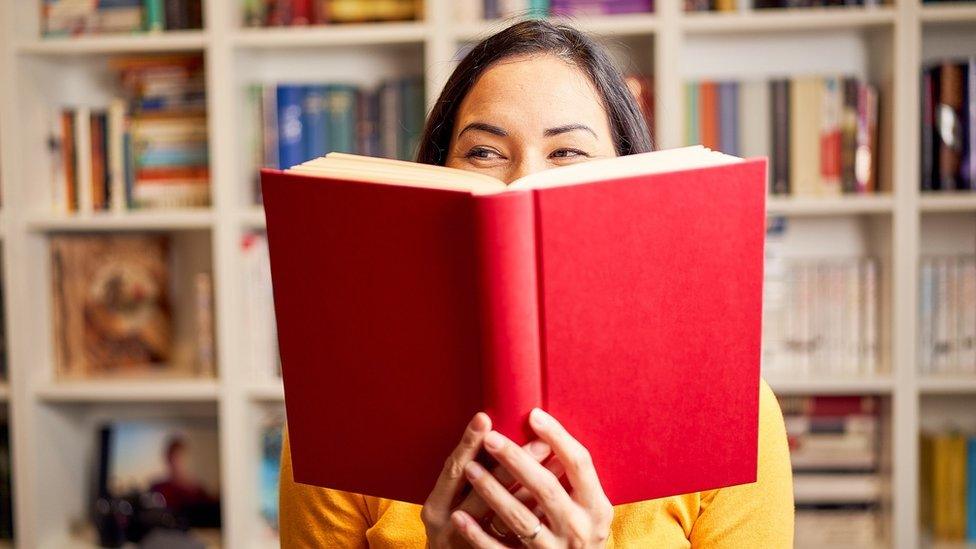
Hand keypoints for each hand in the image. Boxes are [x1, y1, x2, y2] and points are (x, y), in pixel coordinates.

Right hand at [422, 413, 553, 547]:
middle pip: (479, 490)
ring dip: (530, 487)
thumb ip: (469, 474)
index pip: (453, 469)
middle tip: (540, 440)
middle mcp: (447, 525)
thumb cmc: (453, 528)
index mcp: (436, 505)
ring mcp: (466, 544)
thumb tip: (496, 434)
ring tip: (555, 464)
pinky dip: (533, 517)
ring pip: (501, 515)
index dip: (468, 443)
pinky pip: (512, 539)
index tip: (485, 417)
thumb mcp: (451, 503)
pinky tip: (552, 501)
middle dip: (511, 462)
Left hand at [450, 409, 612, 547]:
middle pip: (546, 489)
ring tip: (470, 468)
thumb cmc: (581, 531)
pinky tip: (459, 517)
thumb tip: (546, 430)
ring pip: (521, 520)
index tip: (534, 415)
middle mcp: (579, 529)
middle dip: (516, 461)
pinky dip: (478, 535)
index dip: (558, 437)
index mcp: (596, 507)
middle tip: (491, 438)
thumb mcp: (589, 506)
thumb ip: (573, 478)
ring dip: (493, 492)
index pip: (579, 464)